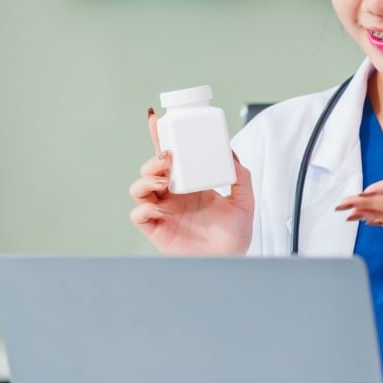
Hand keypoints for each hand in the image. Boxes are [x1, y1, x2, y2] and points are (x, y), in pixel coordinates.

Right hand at [128, 108, 253, 255]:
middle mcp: (172, 195)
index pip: (170, 156)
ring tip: (164, 181)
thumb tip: (230, 153)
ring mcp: (162, 212)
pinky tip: (156, 208)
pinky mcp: (156, 230)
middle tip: (168, 158)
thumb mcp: (244, 201)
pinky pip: (138, 215)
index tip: (156, 120)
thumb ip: (241, 176)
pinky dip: (142, 208)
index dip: (160, 137)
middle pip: (150, 169)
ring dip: (146, 179)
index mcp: (189, 184)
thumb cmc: (234, 235)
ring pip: (139, 188)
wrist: (231, 262)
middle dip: (153, 159)